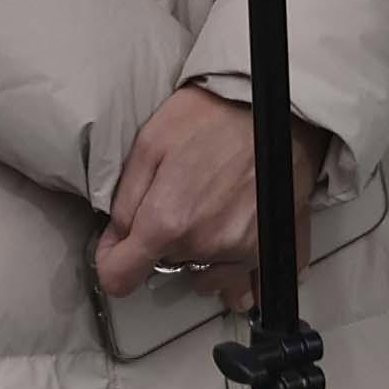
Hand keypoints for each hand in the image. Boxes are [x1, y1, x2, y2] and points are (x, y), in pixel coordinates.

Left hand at [92, 82, 330, 308]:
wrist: (277, 108)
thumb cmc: (213, 116)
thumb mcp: (150, 144)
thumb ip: (125, 200)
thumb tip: (114, 240)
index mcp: (168, 222)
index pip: (121, 277)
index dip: (112, 261)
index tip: (116, 248)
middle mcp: (205, 247)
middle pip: (165, 266)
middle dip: (162, 242)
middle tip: (177, 198)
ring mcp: (241, 253)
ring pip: (202, 275)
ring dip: (197, 254)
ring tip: (208, 211)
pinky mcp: (269, 250)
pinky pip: (242, 279)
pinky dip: (233, 265)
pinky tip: (233, 235)